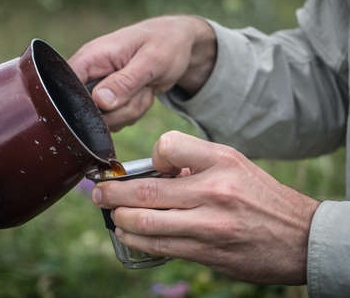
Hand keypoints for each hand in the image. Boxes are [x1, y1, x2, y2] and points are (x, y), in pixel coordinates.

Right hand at [69, 16, 215, 130]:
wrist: (177, 45)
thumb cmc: (164, 44)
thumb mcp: (151, 61)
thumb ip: (125, 82)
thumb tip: (100, 101)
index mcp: (91, 58)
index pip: (67, 87)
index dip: (83, 104)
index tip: (111, 104)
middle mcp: (90, 75)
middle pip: (88, 112)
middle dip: (120, 109)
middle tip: (142, 90)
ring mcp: (99, 90)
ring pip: (106, 120)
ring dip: (132, 109)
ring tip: (146, 87)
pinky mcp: (109, 101)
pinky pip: (116, 121)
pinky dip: (135, 111)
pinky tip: (143, 93)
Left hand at [91, 131, 319, 284]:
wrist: (297, 236)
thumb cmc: (260, 196)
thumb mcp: (234, 165)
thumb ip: (196, 163)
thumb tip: (156, 169)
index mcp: (221, 161)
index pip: (167, 145)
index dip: (151, 155)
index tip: (149, 166)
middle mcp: (213, 191)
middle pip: (146, 190)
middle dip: (112, 193)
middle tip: (99, 192)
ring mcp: (208, 225)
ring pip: (145, 222)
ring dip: (119, 218)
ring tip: (110, 213)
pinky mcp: (205, 252)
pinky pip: (159, 246)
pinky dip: (135, 239)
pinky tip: (127, 233)